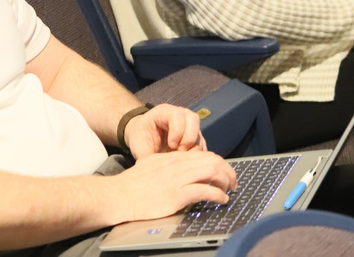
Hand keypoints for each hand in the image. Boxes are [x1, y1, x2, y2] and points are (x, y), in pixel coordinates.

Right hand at [105, 151, 236, 224]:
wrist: (121, 194)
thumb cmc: (134, 184)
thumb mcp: (153, 165)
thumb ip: (169, 165)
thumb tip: (183, 172)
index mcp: (174, 157)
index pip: (204, 155)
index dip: (218, 163)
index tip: (224, 172)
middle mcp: (179, 164)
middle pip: (212, 160)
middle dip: (227, 171)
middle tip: (233, 181)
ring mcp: (179, 179)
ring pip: (212, 172)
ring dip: (226, 181)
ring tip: (230, 189)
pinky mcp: (178, 194)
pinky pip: (205, 191)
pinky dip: (218, 195)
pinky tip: (222, 199)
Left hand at [123, 104, 206, 158]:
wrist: (144, 137)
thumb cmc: (141, 138)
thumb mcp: (139, 146)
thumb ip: (147, 156)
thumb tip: (154, 174)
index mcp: (164, 112)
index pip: (177, 115)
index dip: (177, 131)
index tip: (171, 146)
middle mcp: (180, 115)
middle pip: (194, 119)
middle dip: (188, 139)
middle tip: (178, 153)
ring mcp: (189, 126)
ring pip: (199, 134)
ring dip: (194, 149)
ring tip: (181, 161)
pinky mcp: (195, 138)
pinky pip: (202, 146)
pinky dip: (197, 156)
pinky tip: (186, 165)